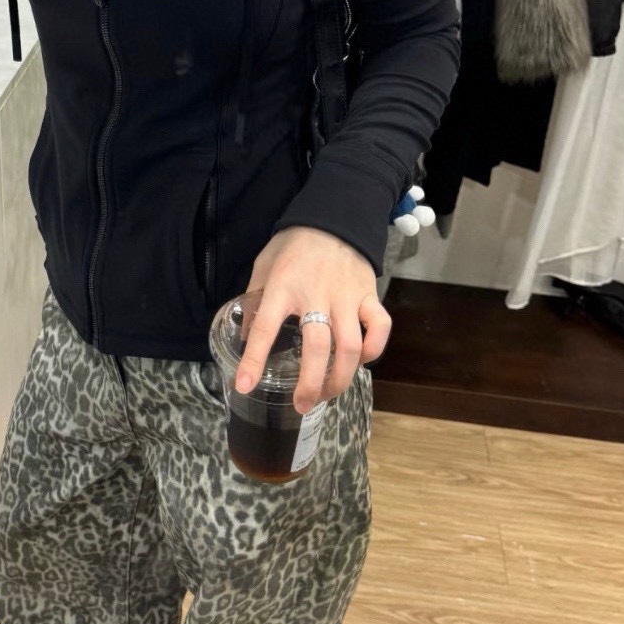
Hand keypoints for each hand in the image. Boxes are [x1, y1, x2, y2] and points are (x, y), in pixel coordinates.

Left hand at [236, 227, 391, 413]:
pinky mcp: (369, 294)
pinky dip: (373, 349)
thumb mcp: (263, 267)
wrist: (333, 217)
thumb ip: (255, 302)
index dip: (254, 359)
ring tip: (328, 394)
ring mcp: (346, 296)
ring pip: (350, 346)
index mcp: (282, 287)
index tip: (245, 385)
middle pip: (317, 348)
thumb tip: (247, 338)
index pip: (265, 327)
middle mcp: (316, 294)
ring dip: (340, 377)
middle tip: (302, 405)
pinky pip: (379, 327)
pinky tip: (361, 361)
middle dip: (310, 384)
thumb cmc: (292, 246)